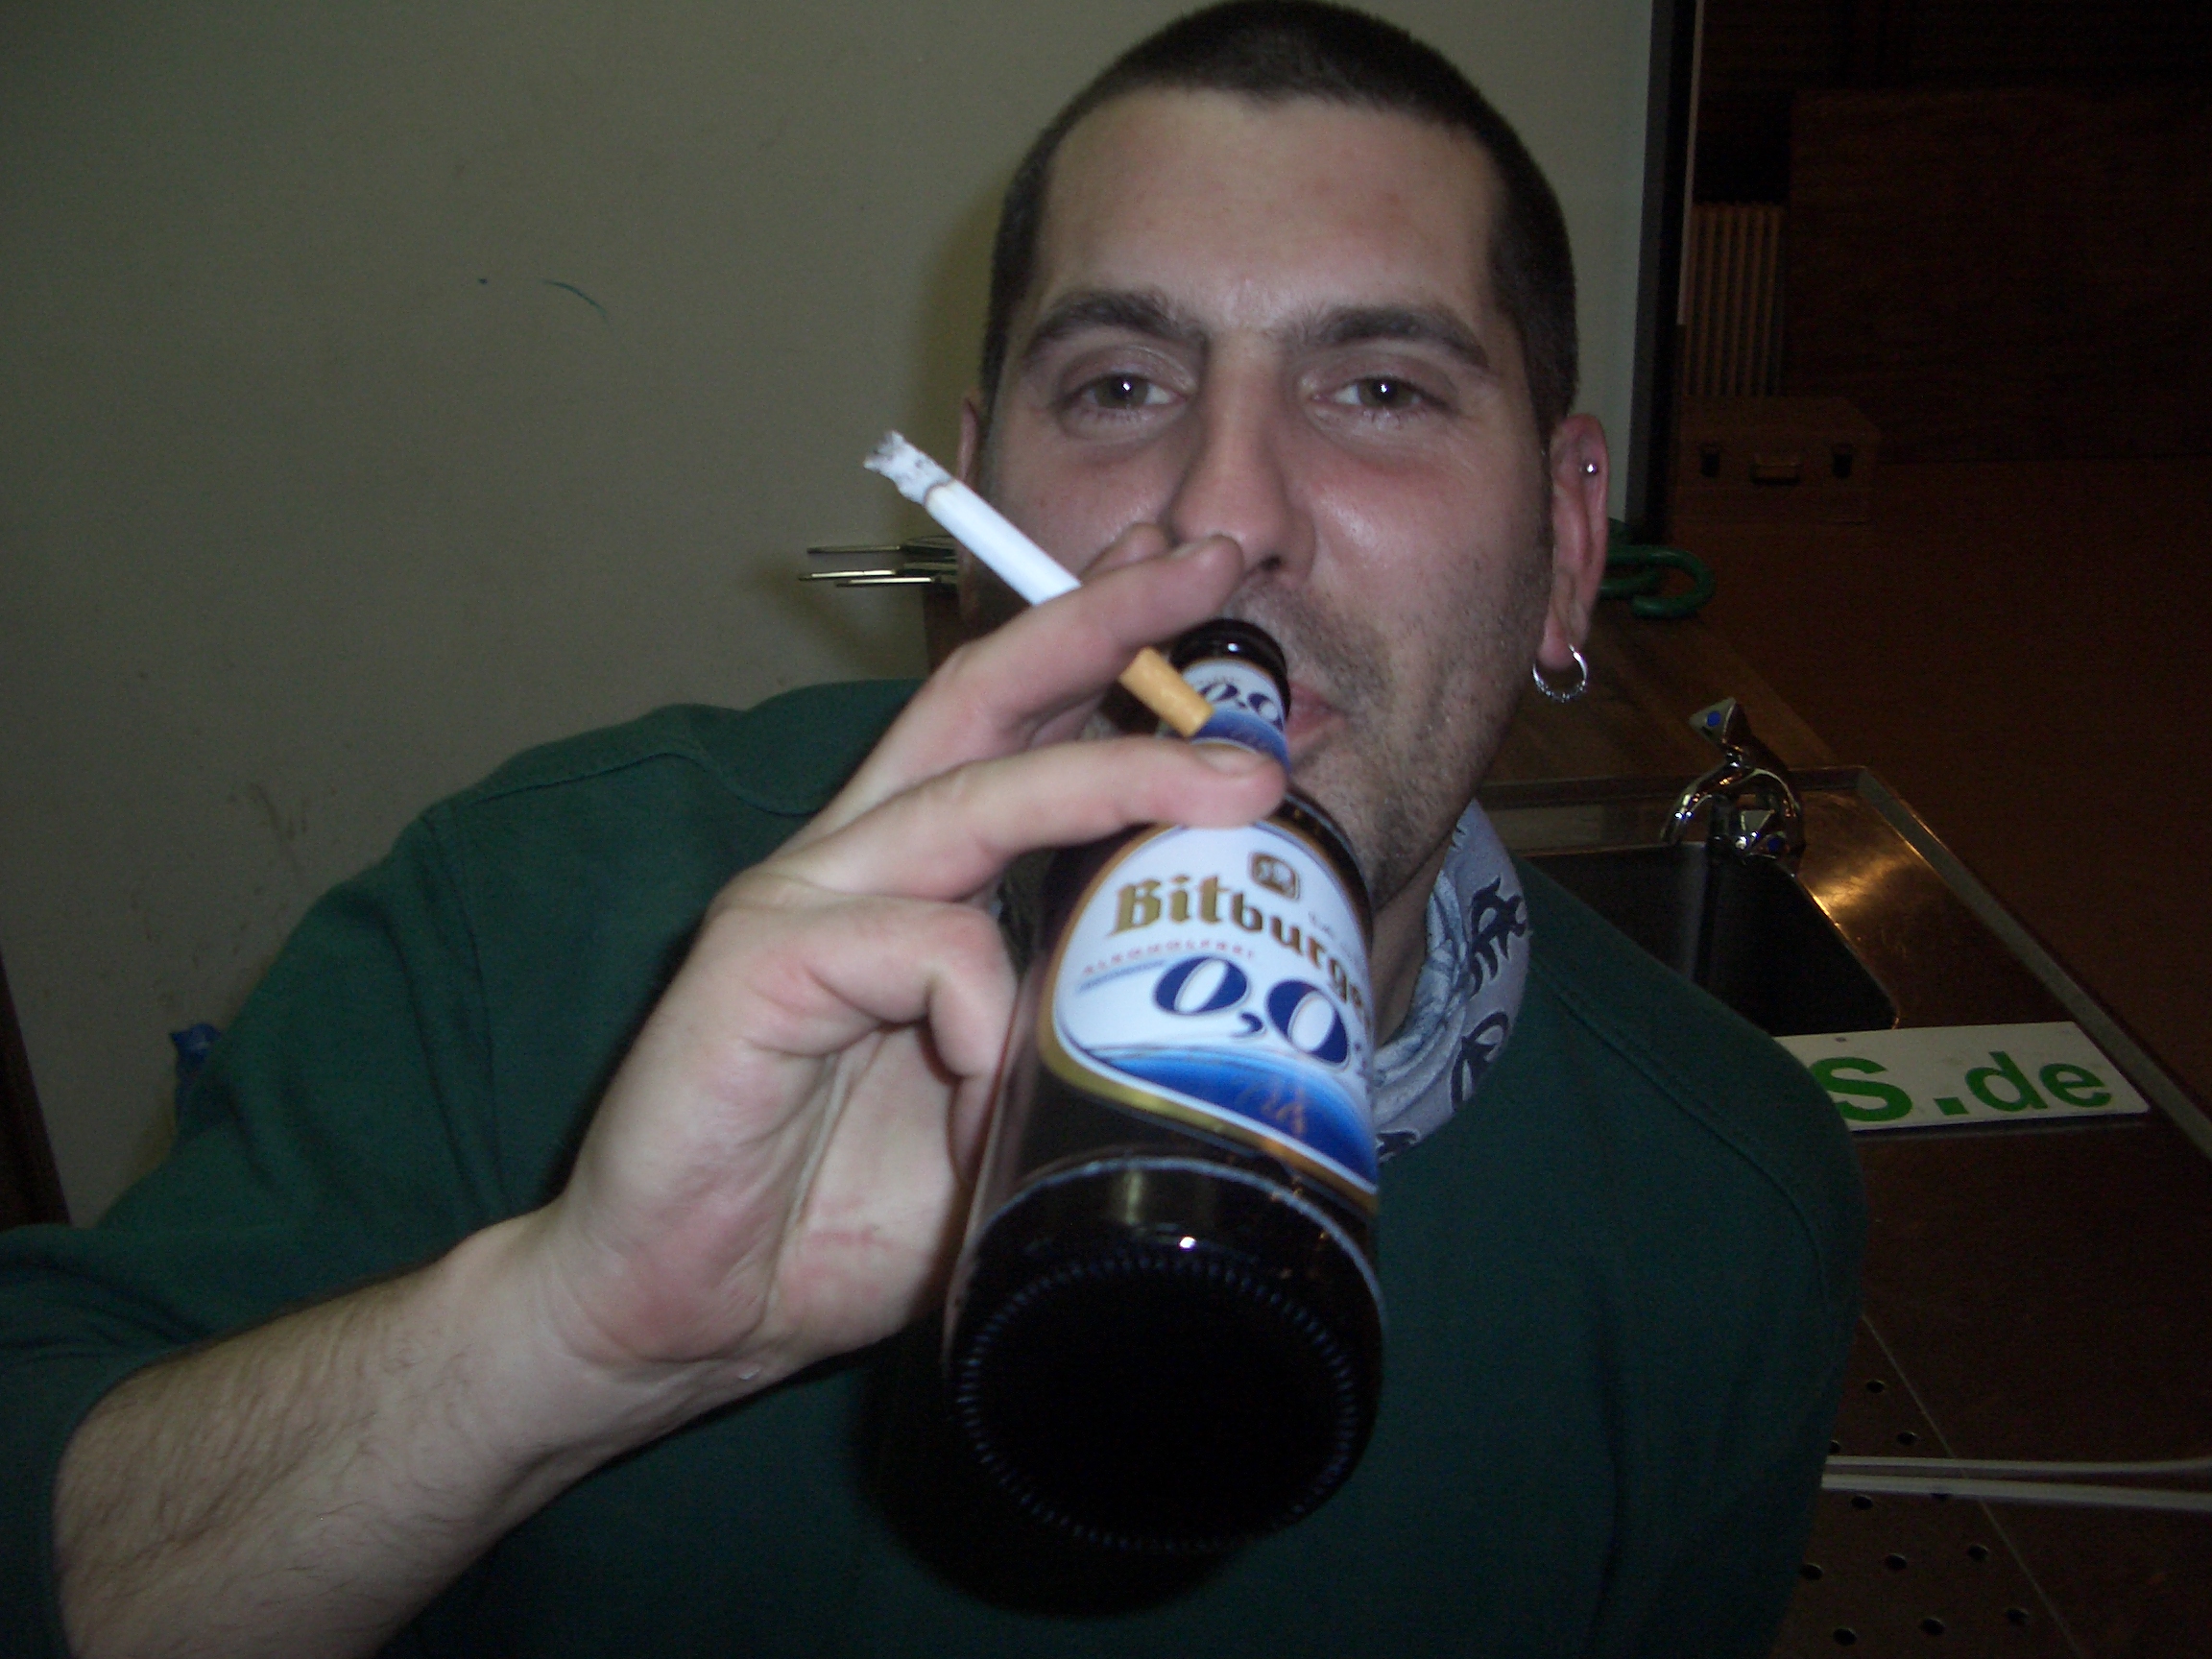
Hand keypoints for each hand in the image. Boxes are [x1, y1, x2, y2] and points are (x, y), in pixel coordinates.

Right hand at [519, 528, 1280, 1416]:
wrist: (668, 1316)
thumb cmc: (828, 1216)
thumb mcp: (995, 1116)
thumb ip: (1066, 1043)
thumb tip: (1186, 1009)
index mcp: (904, 881)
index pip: (1013, 732)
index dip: (1109, 659)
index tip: (1213, 596)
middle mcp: (851, 864)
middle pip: (981, 699)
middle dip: (1103, 621)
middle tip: (1217, 556)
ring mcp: (798, 903)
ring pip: (970, 798)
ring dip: (1110, 776)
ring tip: (1235, 782)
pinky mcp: (757, 968)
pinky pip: (917, 945)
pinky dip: (987, 1005)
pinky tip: (997, 1076)